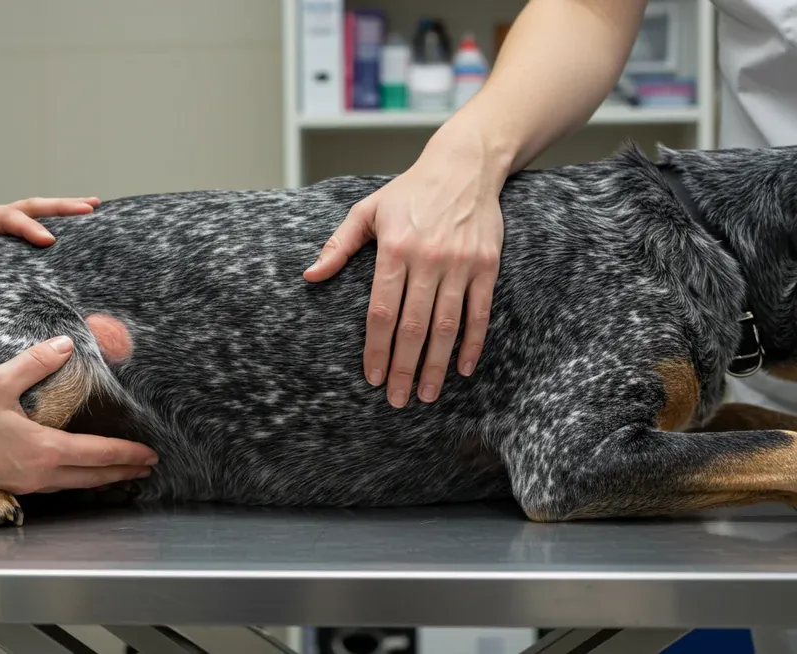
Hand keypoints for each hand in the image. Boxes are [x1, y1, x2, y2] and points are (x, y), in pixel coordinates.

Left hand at [0, 197, 100, 272]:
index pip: (7, 218)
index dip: (28, 228)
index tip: (48, 241)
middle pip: (31, 206)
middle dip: (60, 206)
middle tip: (89, 207)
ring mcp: (2, 228)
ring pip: (38, 213)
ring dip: (65, 210)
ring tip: (94, 207)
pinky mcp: (8, 241)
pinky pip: (36, 229)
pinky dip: (58, 226)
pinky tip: (80, 230)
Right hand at [0, 335, 157, 492]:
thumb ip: (34, 364)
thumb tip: (65, 344)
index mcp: (44, 450)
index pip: (98, 454)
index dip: (126, 454)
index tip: (150, 454)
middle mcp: (40, 474)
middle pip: (92, 477)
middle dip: (121, 472)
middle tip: (145, 469)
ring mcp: (23, 485)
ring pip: (73, 485)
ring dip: (98, 479)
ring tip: (116, 473)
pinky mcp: (8, 487)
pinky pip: (52, 487)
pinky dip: (72, 481)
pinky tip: (69, 474)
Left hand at [304, 128, 504, 406]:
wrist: (463, 166)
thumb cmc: (408, 192)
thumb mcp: (366, 210)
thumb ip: (338, 246)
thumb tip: (310, 276)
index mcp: (394, 248)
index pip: (382, 311)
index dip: (377, 348)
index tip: (373, 377)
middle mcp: (428, 259)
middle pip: (413, 326)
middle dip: (404, 367)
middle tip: (398, 400)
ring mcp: (460, 263)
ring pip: (447, 325)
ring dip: (436, 364)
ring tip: (426, 394)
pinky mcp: (486, 265)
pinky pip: (479, 313)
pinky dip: (471, 343)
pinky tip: (461, 368)